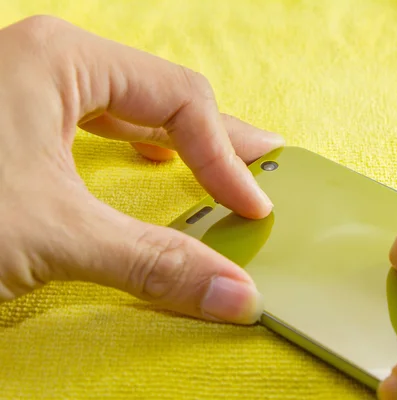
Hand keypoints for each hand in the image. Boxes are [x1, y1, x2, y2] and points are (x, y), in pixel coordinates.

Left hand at [0, 16, 283, 323]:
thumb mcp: (53, 236)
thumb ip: (153, 264)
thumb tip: (236, 297)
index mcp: (61, 60)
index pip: (179, 101)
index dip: (224, 158)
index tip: (249, 210)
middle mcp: (46, 61)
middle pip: (162, 93)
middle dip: (218, 135)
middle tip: (265, 159)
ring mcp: (26, 88)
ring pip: (132, 106)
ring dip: (184, 139)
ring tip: (221, 160)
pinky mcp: (14, 122)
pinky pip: (99, 122)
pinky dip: (139, 144)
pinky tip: (153, 159)